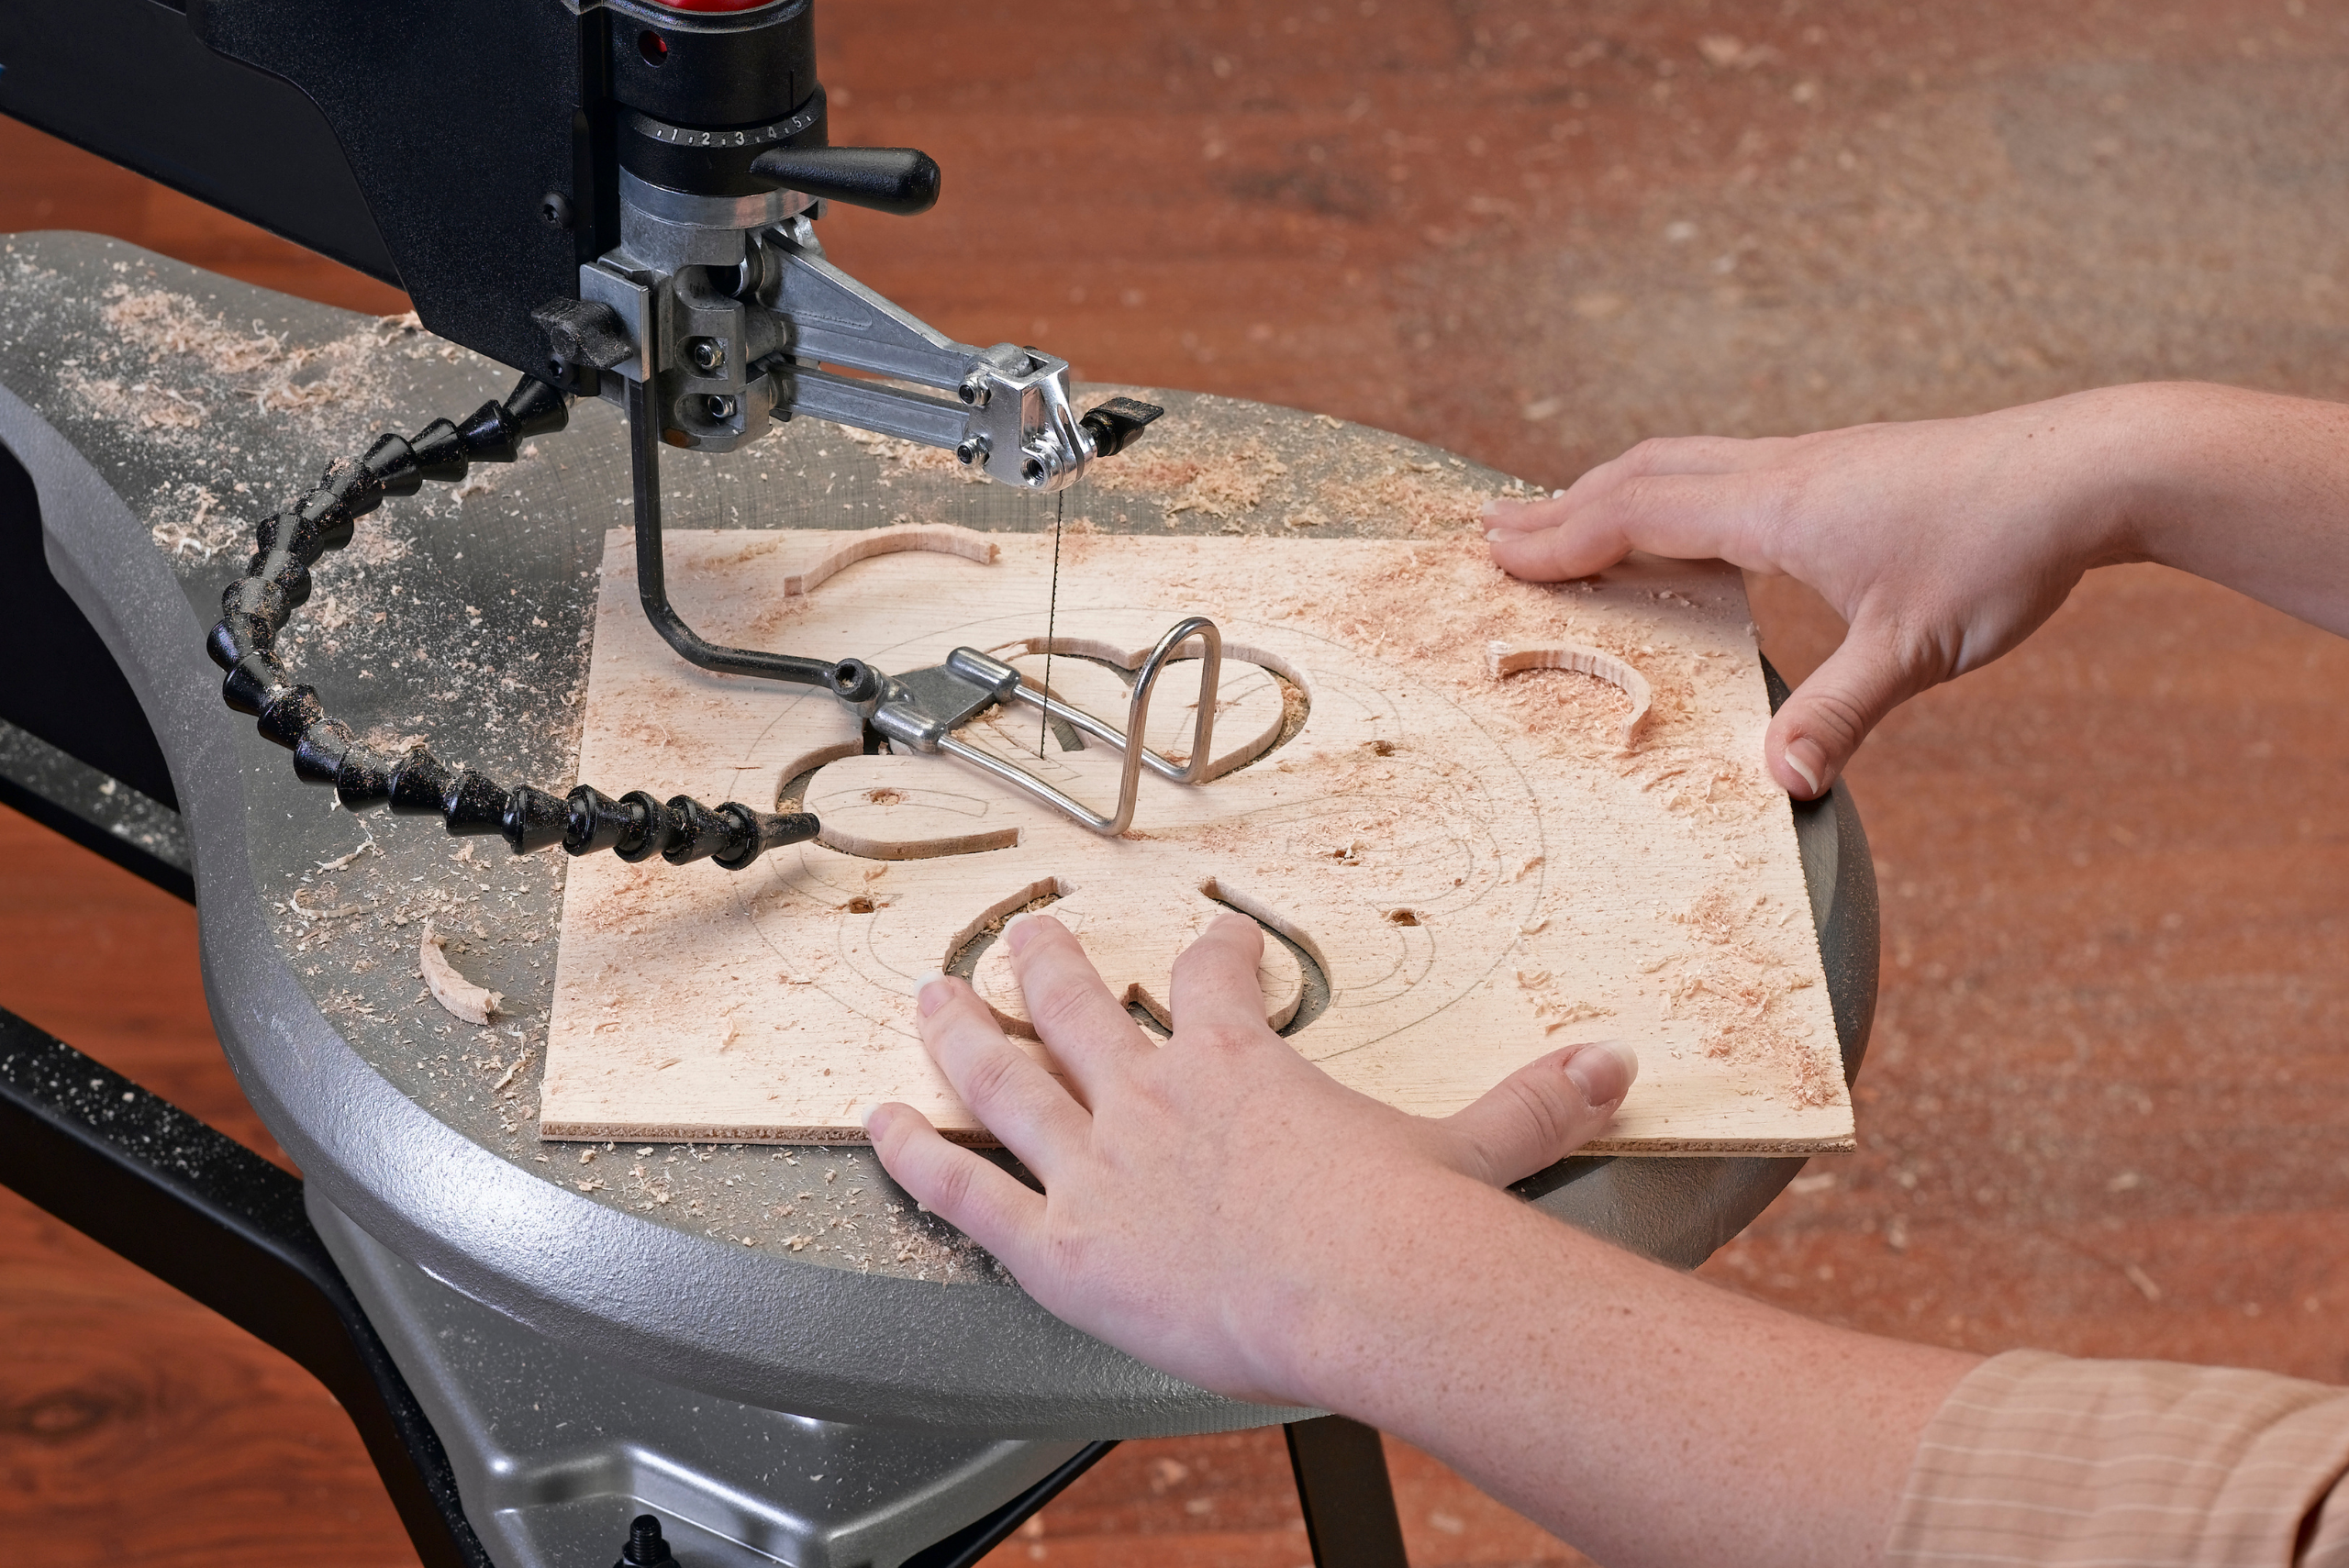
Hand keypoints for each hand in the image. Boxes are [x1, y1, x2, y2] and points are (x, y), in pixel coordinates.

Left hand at [864, 910, 1636, 1405]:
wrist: (1356, 1289)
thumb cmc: (1404, 1230)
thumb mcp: (1478, 1151)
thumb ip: (1538, 1101)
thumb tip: (1616, 1059)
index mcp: (1238, 1060)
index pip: (1211, 977)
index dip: (1206, 951)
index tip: (1208, 940)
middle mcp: (1151, 1091)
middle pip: (1077, 1003)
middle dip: (1044, 961)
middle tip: (1022, 932)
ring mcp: (1094, 1160)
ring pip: (1003, 1073)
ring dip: (961, 1027)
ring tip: (927, 993)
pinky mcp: (1055, 1239)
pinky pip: (963, 1187)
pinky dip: (912, 1154)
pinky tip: (874, 1124)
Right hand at [1481, 387, 2155, 796]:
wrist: (2091, 467)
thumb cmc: (2000, 548)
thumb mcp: (1915, 649)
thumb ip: (1842, 714)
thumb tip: (1781, 784)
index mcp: (1776, 507)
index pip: (1638, 514)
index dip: (1560, 536)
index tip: (1492, 551)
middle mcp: (1780, 471)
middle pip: (1641, 475)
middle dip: (1561, 505)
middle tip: (1491, 527)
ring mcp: (1812, 460)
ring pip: (1684, 462)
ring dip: (1611, 488)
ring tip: (1566, 514)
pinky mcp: (1843, 466)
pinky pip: (1724, 468)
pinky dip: (1670, 488)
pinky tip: (1688, 519)